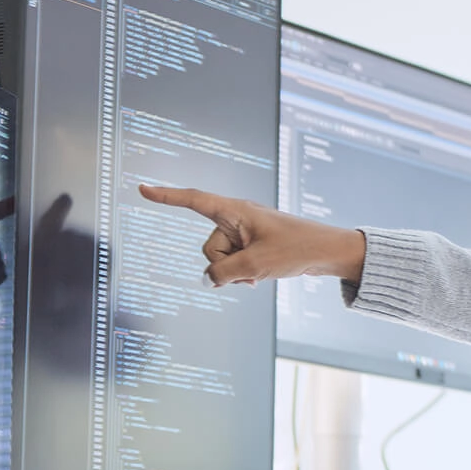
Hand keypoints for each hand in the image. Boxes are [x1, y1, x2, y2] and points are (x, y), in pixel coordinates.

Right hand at [138, 185, 366, 286]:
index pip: (194, 200)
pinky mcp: (253, 245)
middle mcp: (237, 218)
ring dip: (236, 272)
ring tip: (261, 274)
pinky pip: (234, 263)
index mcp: (236, 210)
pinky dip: (243, 273)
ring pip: (221, 259)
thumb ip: (223, 274)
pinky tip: (260, 279)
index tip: (142, 189)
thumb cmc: (296, 250)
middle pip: (209, 245)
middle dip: (223, 265)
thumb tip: (206, 280)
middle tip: (252, 269)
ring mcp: (245, 233)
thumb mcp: (255, 266)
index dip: (166, 197)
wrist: (328, 252)